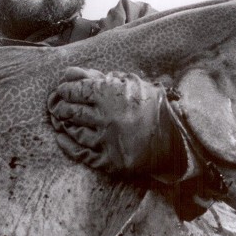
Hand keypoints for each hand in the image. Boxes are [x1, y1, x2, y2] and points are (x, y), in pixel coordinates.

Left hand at [47, 67, 182, 175]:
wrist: (177, 138)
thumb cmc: (153, 106)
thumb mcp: (130, 83)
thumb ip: (98, 76)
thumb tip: (69, 74)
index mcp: (110, 94)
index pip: (76, 90)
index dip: (66, 89)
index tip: (63, 90)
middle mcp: (105, 117)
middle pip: (71, 110)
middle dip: (61, 106)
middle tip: (59, 104)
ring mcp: (106, 141)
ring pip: (73, 131)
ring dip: (64, 124)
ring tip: (62, 119)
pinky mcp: (108, 161)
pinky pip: (79, 153)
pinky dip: (66, 144)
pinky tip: (62, 138)